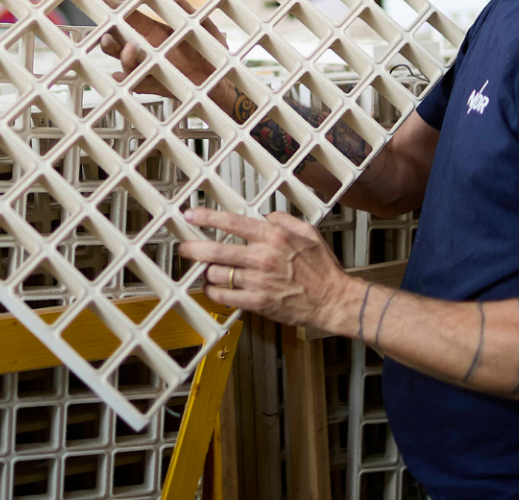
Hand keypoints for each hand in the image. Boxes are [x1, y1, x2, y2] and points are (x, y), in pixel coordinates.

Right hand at [97, 0, 227, 98]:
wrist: (221, 81)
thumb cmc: (212, 54)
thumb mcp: (205, 29)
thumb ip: (190, 13)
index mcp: (157, 33)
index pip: (131, 19)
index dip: (115, 10)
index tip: (101, 1)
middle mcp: (149, 50)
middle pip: (120, 43)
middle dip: (109, 39)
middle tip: (107, 34)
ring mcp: (150, 69)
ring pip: (126, 64)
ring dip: (123, 57)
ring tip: (130, 50)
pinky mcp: (156, 86)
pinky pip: (137, 85)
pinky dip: (128, 82)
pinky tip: (121, 77)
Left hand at [177, 207, 360, 331]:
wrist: (333, 300)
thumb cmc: (322, 269)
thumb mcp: (308, 232)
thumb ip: (283, 220)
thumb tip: (264, 217)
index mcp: (273, 237)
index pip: (232, 222)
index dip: (207, 217)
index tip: (192, 215)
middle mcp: (262, 257)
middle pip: (216, 250)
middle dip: (193, 248)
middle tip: (184, 247)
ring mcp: (258, 281)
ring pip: (216, 274)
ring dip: (206, 272)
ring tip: (204, 270)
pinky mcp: (257, 302)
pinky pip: (224, 297)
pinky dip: (213, 292)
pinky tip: (213, 289)